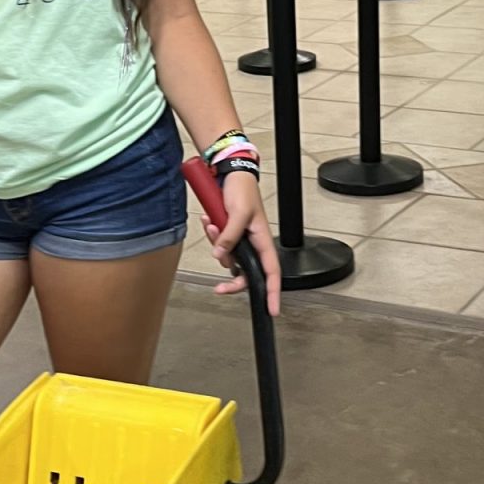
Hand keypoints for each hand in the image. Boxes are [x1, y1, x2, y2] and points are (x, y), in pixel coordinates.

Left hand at [202, 171, 281, 317]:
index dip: (273, 292)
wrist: (230, 174)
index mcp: (263, 240)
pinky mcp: (229, 234)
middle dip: (231, 278)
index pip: (272, 272)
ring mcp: (240, 240)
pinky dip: (212, 234)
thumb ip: (230, 236)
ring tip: (213, 223)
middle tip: (219, 288)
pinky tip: (209, 220)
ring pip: (227, 257)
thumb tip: (221, 255)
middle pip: (245, 272)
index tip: (272, 309)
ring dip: (216, 243)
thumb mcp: (237, 213)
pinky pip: (218, 244)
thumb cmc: (242, 190)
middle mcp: (253, 244)